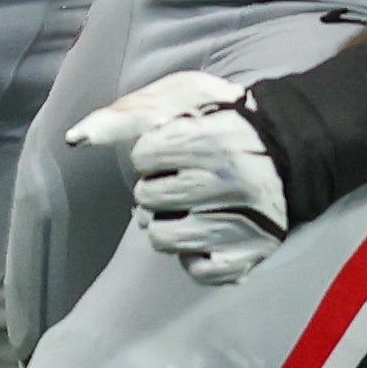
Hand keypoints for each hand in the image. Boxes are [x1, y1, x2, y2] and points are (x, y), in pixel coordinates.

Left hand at [69, 67, 290, 283]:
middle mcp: (232, 182)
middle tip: (185, 176)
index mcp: (215, 138)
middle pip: (147, 199)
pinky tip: (210, 232)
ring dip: (169, 222)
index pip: (144, 156)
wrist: (292, 147)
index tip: (178, 145)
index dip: (153, 150)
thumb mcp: (182, 97)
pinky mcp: (250, 255)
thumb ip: (127, 113)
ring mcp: (244, 223)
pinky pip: (196, 270)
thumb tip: (75, 138)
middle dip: (157, 187)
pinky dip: (196, 254)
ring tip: (193, 205)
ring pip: (162, 239)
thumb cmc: (224, 119)